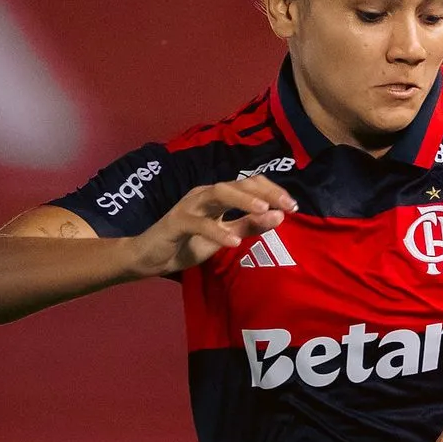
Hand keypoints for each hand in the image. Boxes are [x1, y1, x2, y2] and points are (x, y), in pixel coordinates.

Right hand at [127, 175, 296, 276]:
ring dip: (243, 200)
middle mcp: (205, 194)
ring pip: (218, 194)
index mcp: (219, 196)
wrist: (149, 258)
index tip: (293, 206)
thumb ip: (249, 226)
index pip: (249, 184)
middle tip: (287, 205)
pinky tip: (233, 241)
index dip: (272, 191)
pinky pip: (198, 223)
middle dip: (265, 192)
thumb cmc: (188, 243)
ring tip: (264, 210)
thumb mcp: (225, 235)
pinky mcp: (176, 222)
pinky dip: (217, 231)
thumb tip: (280, 216)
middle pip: (238, 184)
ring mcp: (189, 205)